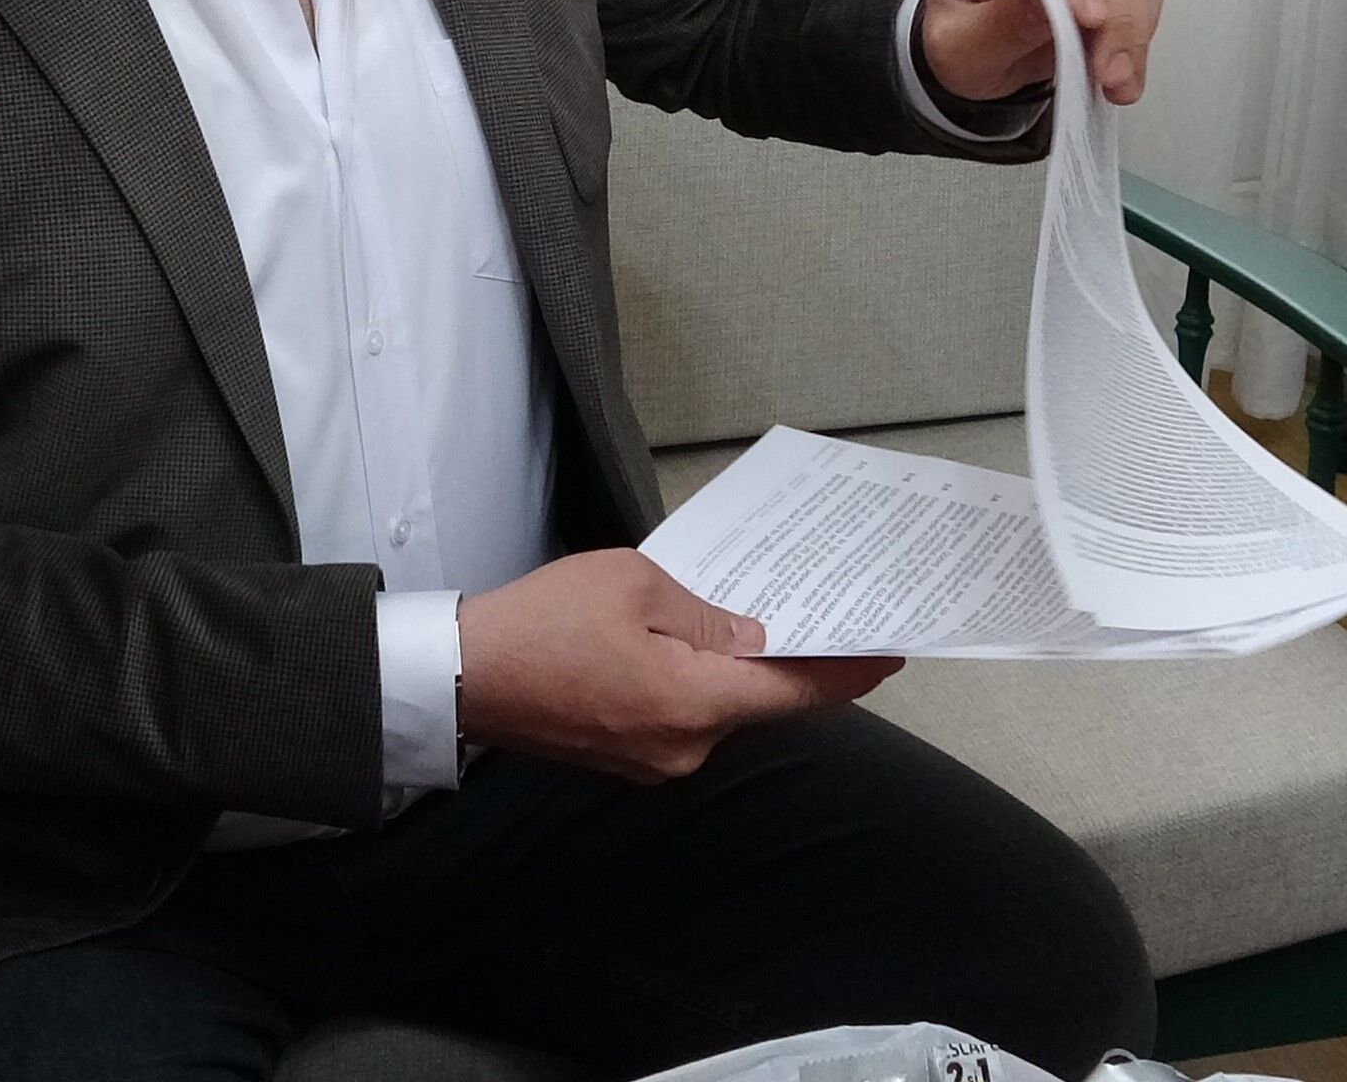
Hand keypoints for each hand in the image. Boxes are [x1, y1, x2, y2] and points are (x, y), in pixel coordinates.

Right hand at [455, 550, 899, 782]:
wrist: (457, 676)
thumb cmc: (541, 622)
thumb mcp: (634, 584)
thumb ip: (707, 614)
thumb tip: (752, 636)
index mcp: (695, 703)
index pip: (796, 695)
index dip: (848, 673)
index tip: (889, 653)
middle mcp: (685, 747)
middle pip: (757, 702)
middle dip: (784, 658)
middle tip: (813, 610)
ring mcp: (653, 761)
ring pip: (717, 709)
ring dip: (732, 669)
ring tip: (743, 614)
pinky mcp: (625, 758)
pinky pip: (681, 717)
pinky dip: (695, 684)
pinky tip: (687, 644)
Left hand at [915, 0, 1161, 106]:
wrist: (979, 46)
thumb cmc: (961, 36)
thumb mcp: (960, 47)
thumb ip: (1002, 25)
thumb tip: (1052, 7)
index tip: (1090, 15)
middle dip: (1112, 12)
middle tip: (1109, 69)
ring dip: (1131, 26)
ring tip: (1117, 77)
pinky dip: (1140, 28)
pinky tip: (1125, 62)